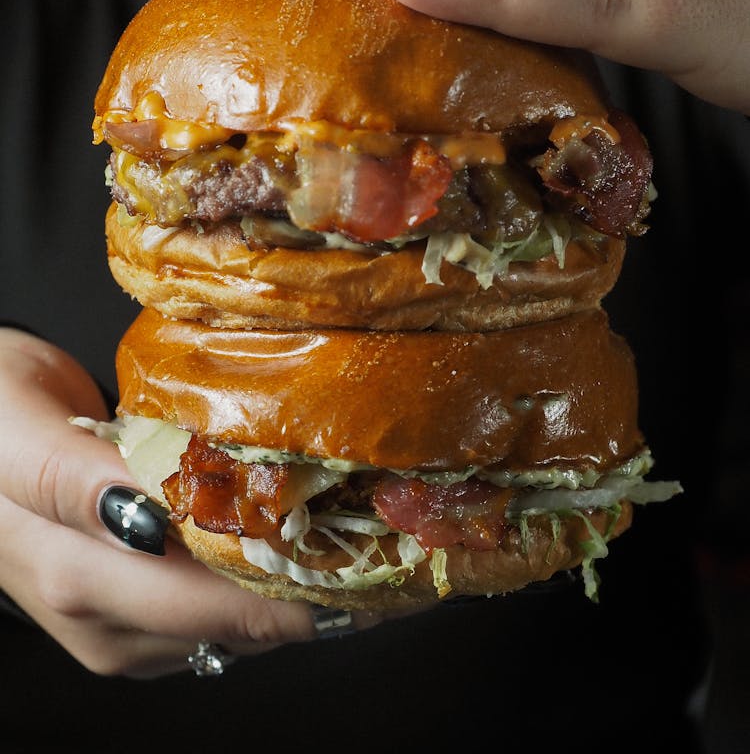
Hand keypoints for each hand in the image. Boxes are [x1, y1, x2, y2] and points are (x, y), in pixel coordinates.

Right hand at [0, 328, 382, 677]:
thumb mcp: (20, 438)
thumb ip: (79, 484)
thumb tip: (155, 519)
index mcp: (77, 576)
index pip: (214, 599)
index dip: (304, 585)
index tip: (380, 555)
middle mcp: (104, 619)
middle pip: (238, 620)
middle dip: (322, 592)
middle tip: (399, 548)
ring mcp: (119, 624)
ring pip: (233, 623)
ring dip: (303, 588)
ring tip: (372, 541)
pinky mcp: (130, 614)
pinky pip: (215, 612)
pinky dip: (266, 581)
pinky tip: (306, 547)